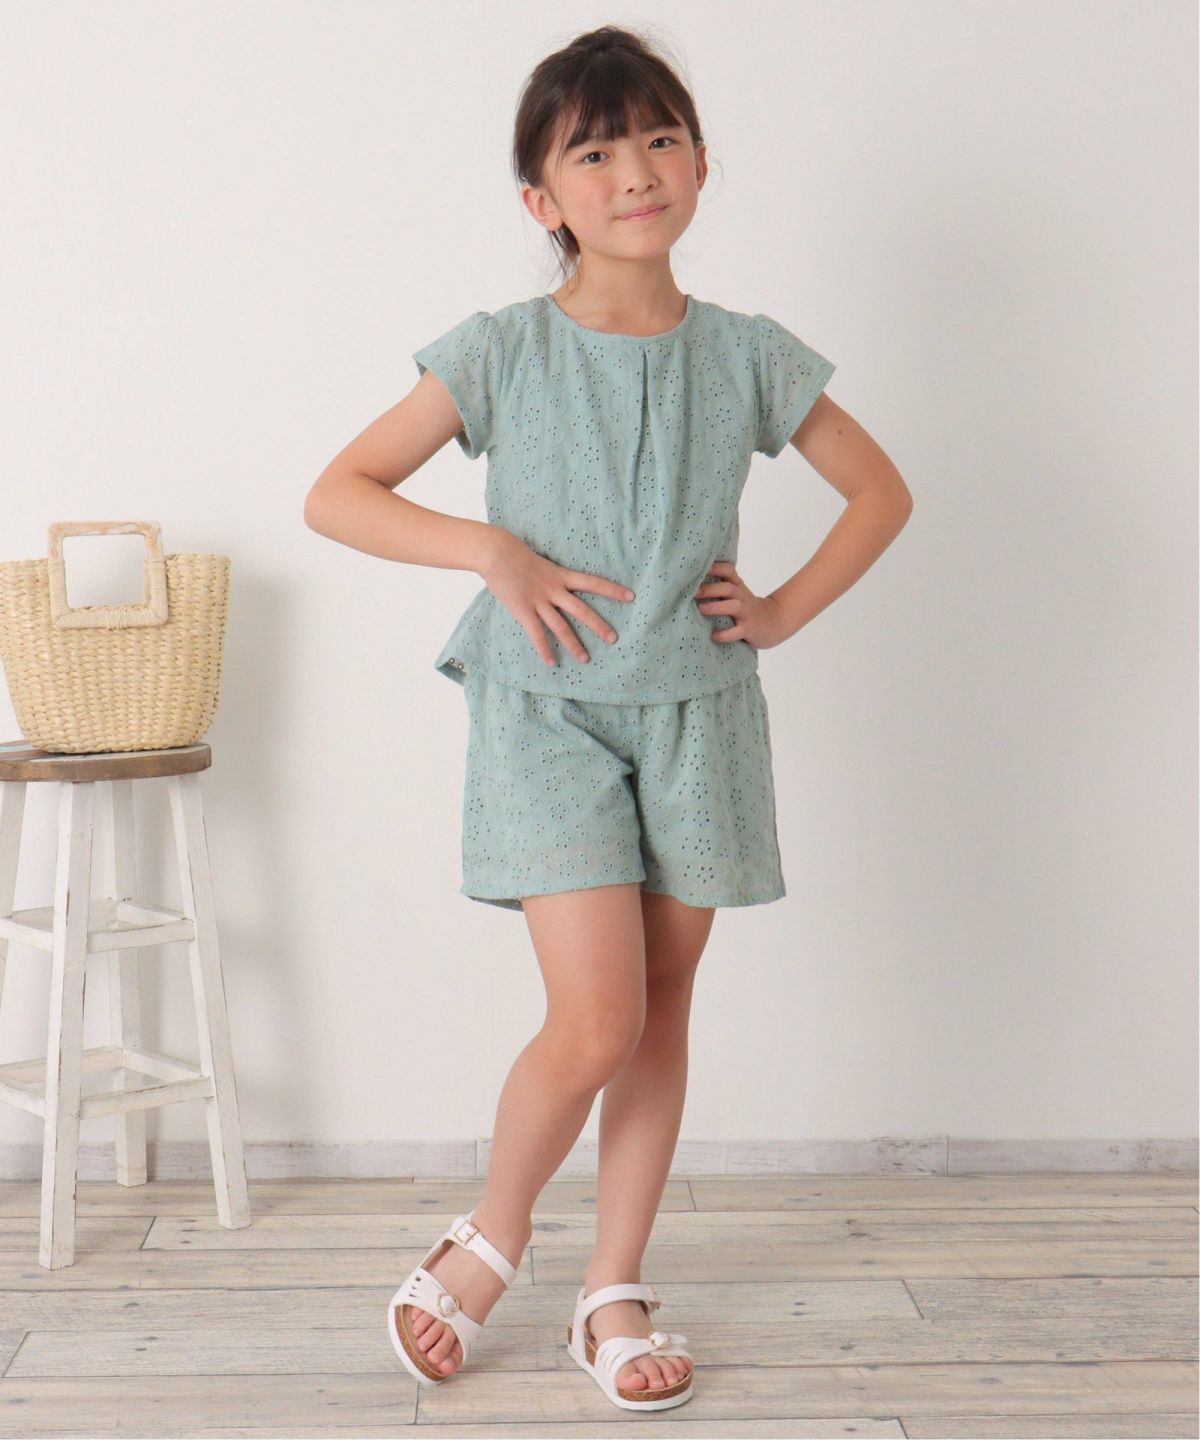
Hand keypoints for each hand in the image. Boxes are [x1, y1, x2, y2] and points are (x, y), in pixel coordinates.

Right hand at [479, 530, 634, 666]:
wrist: (497, 553)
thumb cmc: (518, 556)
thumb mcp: (543, 564)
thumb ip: (552, 578)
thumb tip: (561, 587)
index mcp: (561, 575)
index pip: (593, 582)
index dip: (613, 590)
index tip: (632, 596)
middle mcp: (554, 589)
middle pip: (581, 610)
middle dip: (599, 625)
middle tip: (614, 639)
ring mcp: (539, 601)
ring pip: (561, 626)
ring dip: (574, 644)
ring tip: (585, 659)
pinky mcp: (523, 611)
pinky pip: (536, 633)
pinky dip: (544, 649)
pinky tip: (551, 662)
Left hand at [694, 560, 789, 650]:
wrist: (774, 621)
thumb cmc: (746, 607)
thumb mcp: (737, 592)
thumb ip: (719, 586)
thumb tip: (688, 583)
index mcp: (737, 586)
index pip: (728, 570)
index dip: (714, 567)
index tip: (698, 566)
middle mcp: (742, 597)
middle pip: (727, 588)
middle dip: (710, 589)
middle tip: (692, 592)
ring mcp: (746, 613)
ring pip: (733, 606)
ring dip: (716, 607)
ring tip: (700, 609)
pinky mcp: (749, 629)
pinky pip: (737, 631)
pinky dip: (725, 634)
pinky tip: (714, 636)